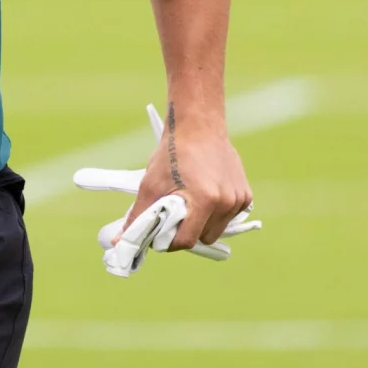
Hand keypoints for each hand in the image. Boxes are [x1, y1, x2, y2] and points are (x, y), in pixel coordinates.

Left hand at [129, 101, 252, 250]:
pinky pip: (229, 216)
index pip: (186, 240)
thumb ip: (138, 216)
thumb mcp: (150, 185)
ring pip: (217, 229)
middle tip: (174, 214)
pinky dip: (217, 212)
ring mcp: (239, 199)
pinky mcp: (246, 194)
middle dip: (187, 232)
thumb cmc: (172, 153)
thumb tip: (121, 241)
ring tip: (190, 201)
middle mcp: (226, 202)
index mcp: (205, 200)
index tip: (160, 231)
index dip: (169, 241)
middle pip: (204, 238)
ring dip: (203, 223)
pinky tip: (205, 193)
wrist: (198, 126)